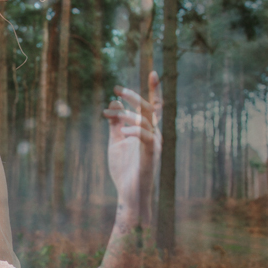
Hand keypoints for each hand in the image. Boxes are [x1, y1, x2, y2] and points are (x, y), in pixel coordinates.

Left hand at [103, 71, 161, 221]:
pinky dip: (135, 131)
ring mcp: (154, 146)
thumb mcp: (115, 142)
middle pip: (150, 109)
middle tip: (118, 89)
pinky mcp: (150, 156)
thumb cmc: (124, 170)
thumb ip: (115, 124)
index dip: (154, 90)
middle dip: (135, 97)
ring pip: (147, 122)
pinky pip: (147, 139)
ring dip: (129, 115)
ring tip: (113, 113)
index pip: (153, 107)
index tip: (153, 72)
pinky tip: (122, 131)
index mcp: (147, 131)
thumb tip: (114, 103)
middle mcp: (154, 135)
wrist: (129, 195)